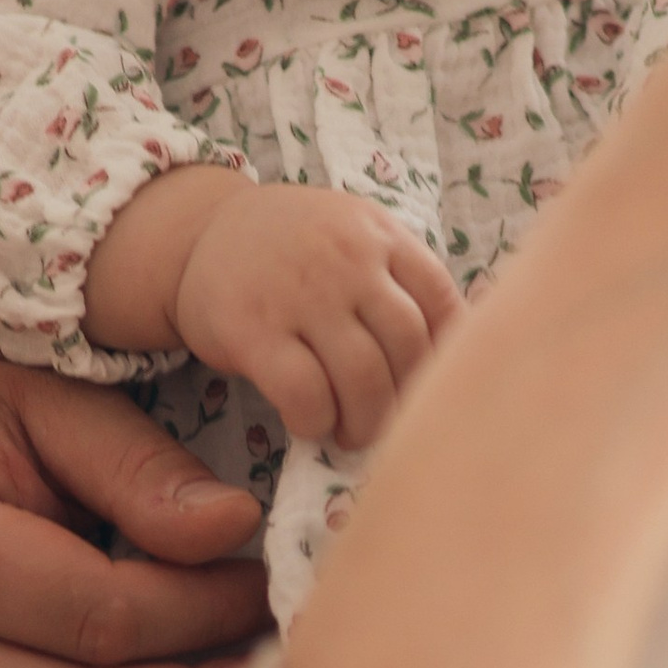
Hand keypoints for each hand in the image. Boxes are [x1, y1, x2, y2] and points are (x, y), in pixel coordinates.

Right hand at [124, 179, 459, 445]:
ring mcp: (300, 293)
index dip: (447, 357)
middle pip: (407, 347)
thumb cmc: (295, 251)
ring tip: (352, 433)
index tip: (434, 389)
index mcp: (381, 235)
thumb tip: (466, 347)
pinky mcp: (252, 329)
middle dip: (406, 400)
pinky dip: (316, 420)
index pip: (442, 302)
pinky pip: (304, 391)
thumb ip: (403, 278)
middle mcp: (347, 259)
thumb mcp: (356, 237)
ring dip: (365, 420)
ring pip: (362, 375)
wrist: (201, 234)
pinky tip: (310, 423)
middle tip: (390, 425)